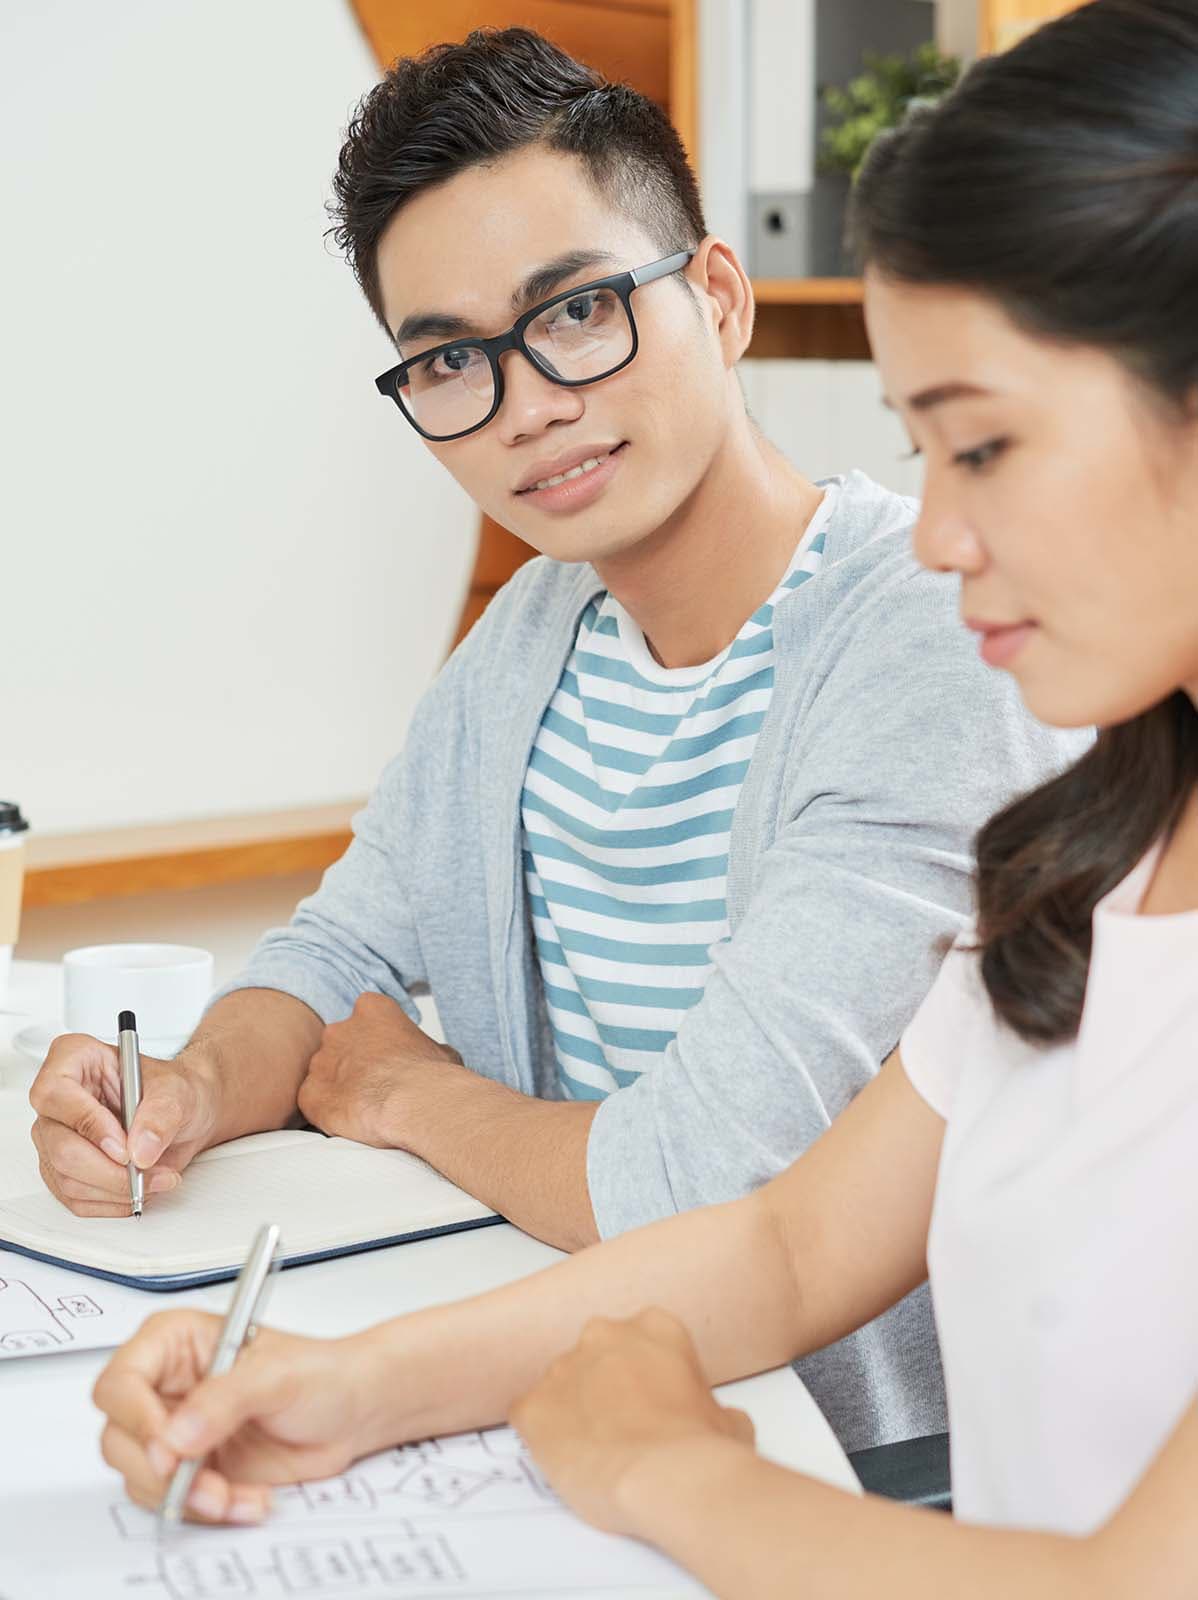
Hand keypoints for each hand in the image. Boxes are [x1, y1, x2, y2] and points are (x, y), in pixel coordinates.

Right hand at [29, 1034, 218, 1216]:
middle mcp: (58, 1099)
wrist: (186, 1113)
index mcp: (74, 1059)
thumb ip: (160, 1115)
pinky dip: (112, 1201)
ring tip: (155, 1177)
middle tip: (146, 1169)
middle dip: (109, 1169)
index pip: (55, 1093)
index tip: (123, 1146)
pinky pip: (76, 1198)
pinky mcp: (62, 1168)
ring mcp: (55, 1136)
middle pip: (60, 1145)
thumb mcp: (178, 1091)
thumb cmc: (175, 1090)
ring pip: (67, 1178)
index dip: (88, 1124)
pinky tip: (138, 1187)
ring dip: (117, 1188)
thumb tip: (141, 1149)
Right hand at [93, 1309, 391, 1523]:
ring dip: (185, 1496)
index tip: (168, 1448)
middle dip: (159, 1469)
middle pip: (120, 1436)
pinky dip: (205, 1510)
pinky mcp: (192, 1469)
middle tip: (201, 1482)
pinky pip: (173, 1500)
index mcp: (177, 1343)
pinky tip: (245, 1501)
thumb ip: (225, 1399)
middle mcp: (167, 1387)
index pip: (122, 1379)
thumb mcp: (278, 1375)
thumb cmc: (320, 1373)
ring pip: (142, 1475)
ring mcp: (177, 1432)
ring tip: (232, 1495)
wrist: (352, 1412)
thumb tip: (177, 1433)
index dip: (135, 1417)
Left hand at [297, 992, 462, 1147]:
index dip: (377, 1039)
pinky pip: (312, 1101)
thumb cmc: (432, 1076)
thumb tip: (430, 1058)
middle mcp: (340, 1029)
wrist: (415, 1103)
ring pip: (323, 1073)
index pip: (367, 1016)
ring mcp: (321, 1061)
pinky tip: (350, 1120)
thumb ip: (423, 1048)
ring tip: (364, 1108)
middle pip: (340, 1043)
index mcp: (372, 1009)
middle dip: (353, 1062)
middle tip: (374, 1084)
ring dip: (339, 1088)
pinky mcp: (309, 1093)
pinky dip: (327, 1111)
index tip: (388, 1057)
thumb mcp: (442, 1051)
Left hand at [510, 1309, 756, 1536]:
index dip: (645, 1374)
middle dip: (604, 1384)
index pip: (640, 1340)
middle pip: (596, 1353)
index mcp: (655, 1326)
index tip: (653, 1402)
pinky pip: (528, 1414)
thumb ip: (712, 1407)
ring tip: (595, 1450)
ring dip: (572, 1408)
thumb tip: (718, 1424)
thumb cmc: (699, 1449)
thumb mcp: (730, 1420)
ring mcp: (564, 1367)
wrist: (667, 1477)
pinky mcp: (533, 1406)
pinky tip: (564, 1457)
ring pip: (560, 1383)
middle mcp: (604, 1334)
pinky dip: (541, 1434)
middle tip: (622, 1425)